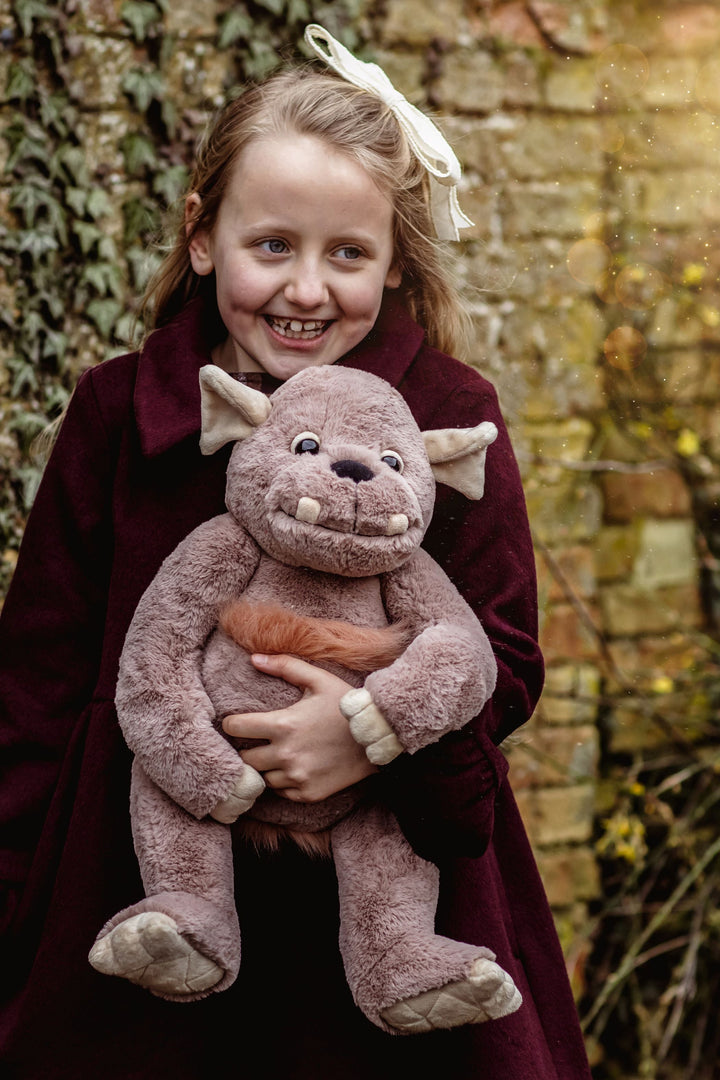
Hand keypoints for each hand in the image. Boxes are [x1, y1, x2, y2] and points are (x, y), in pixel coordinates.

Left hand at [221, 654, 377, 802]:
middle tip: (257, 742)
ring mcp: (297, 777)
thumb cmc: (346, 704)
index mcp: (283, 724)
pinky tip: (295, 767)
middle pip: (245, 759)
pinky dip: (284, 782)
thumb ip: (285, 666)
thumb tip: (254, 658)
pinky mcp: (308, 794)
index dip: (232, 724)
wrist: (378, 738)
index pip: (235, 728)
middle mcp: (286, 755)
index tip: (236, 723)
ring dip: (267, 767)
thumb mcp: (319, 679)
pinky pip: (283, 792)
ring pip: (264, 778)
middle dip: (247, 749)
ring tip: (279, 754)